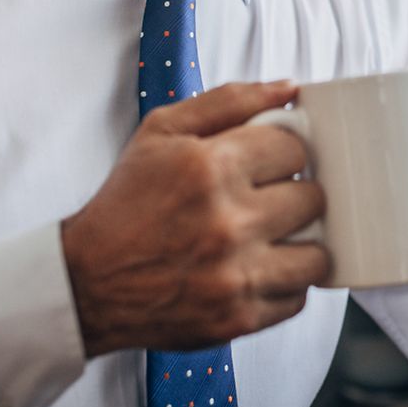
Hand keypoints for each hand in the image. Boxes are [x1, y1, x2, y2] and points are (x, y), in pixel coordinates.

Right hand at [60, 80, 328, 356]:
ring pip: (318, 254)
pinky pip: (299, 297)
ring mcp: (237, 275)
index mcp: (211, 168)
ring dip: (300, 243)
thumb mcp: (162, 132)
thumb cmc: (127, 202)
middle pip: (313, 198)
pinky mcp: (239, 318)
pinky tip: (257, 270)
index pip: (295, 148)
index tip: (267, 163)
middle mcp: (229, 222)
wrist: (88, 281)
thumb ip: (230, 101)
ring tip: (272, 237)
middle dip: (293, 194)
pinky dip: (285, 284)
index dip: (283, 153)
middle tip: (266, 199)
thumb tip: (289, 89)